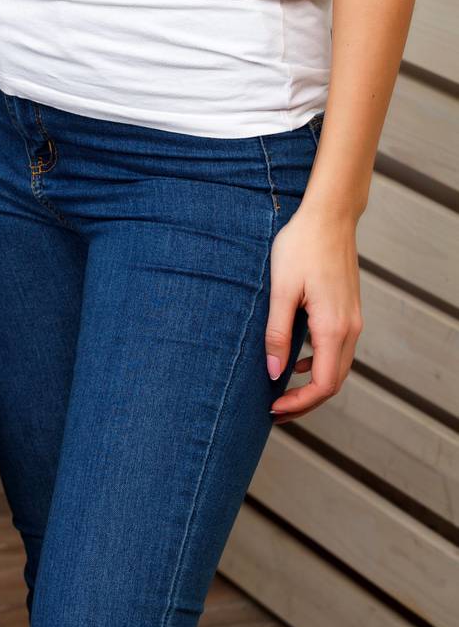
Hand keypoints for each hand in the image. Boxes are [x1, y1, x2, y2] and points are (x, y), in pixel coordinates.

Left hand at [263, 203, 362, 423]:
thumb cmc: (301, 246)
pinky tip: (297, 360)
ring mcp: (353, 319)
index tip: (273, 409)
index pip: (322, 385)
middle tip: (275, 410)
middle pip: (333, 382)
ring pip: (338, 368)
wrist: (329, 216)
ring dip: (313, 385)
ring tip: (283, 391)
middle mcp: (350, 328)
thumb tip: (274, 372)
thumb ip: (278, 332)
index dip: (299, 404)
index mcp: (333, 327)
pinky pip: (339, 350)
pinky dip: (319, 364)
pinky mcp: (350, 310)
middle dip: (305, 402)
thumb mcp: (281, 288)